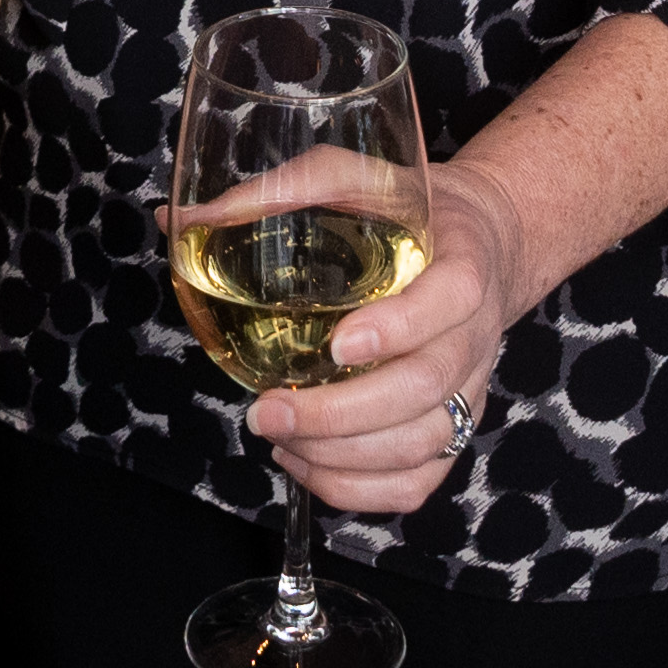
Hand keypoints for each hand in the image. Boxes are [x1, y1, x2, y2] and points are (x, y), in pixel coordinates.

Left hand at [237, 147, 542, 518]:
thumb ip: (284, 189)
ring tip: (277, 440)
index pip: (447, 303)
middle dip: (340, 413)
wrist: (485, 242)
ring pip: (420, 447)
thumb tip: (181, 220)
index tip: (337, 343)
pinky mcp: (455, 428)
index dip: (396, 329)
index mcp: (462, 266)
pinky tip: (307, 463)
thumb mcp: (358, 177)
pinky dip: (361, 490)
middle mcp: (473, 337)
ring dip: (343, 457)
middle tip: (267, 412)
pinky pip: (419, 481)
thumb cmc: (408, 210)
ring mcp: (468, 390)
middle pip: (422, 390)